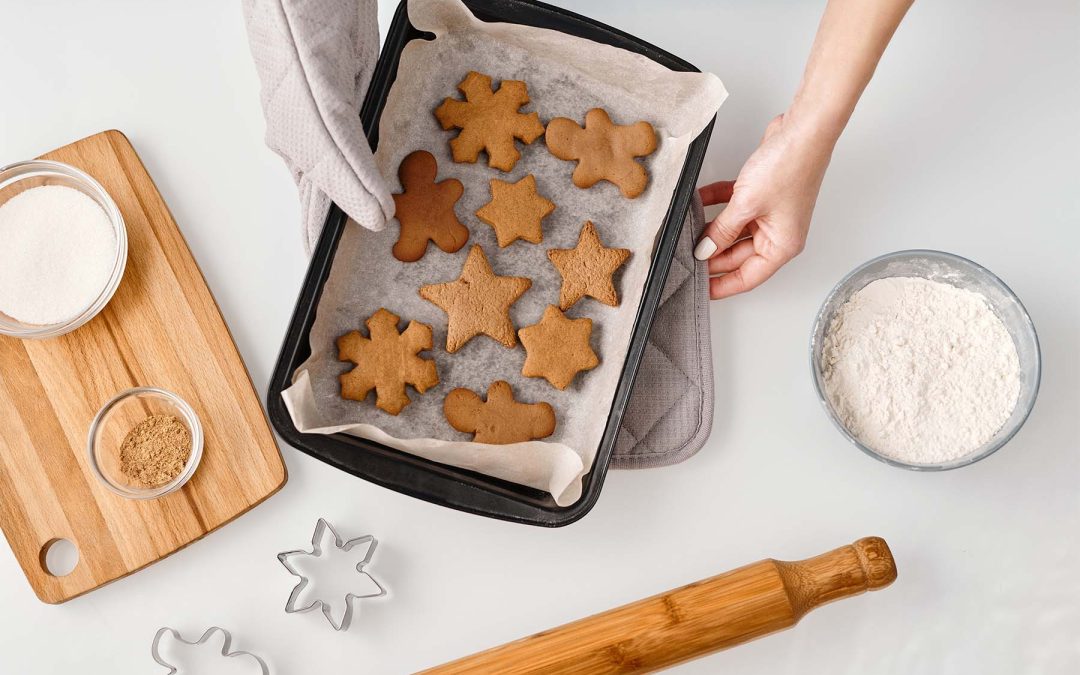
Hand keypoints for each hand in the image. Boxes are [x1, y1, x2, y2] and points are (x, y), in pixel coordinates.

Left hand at [694, 113, 834, 298]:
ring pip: (733, 231)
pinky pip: (733, 207)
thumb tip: (705, 250)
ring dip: (712, 230)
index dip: (722, 286)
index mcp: (782, 246)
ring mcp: (770, 213)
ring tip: (687, 232)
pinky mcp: (761, 194)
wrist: (802, 130)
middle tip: (685, 257)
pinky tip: (698, 203)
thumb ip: (722, 231)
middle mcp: (778, 233)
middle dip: (712, 255)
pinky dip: (716, 205)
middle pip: (738, 255)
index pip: (747, 277)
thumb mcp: (746, 205)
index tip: (701, 290)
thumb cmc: (790, 167)